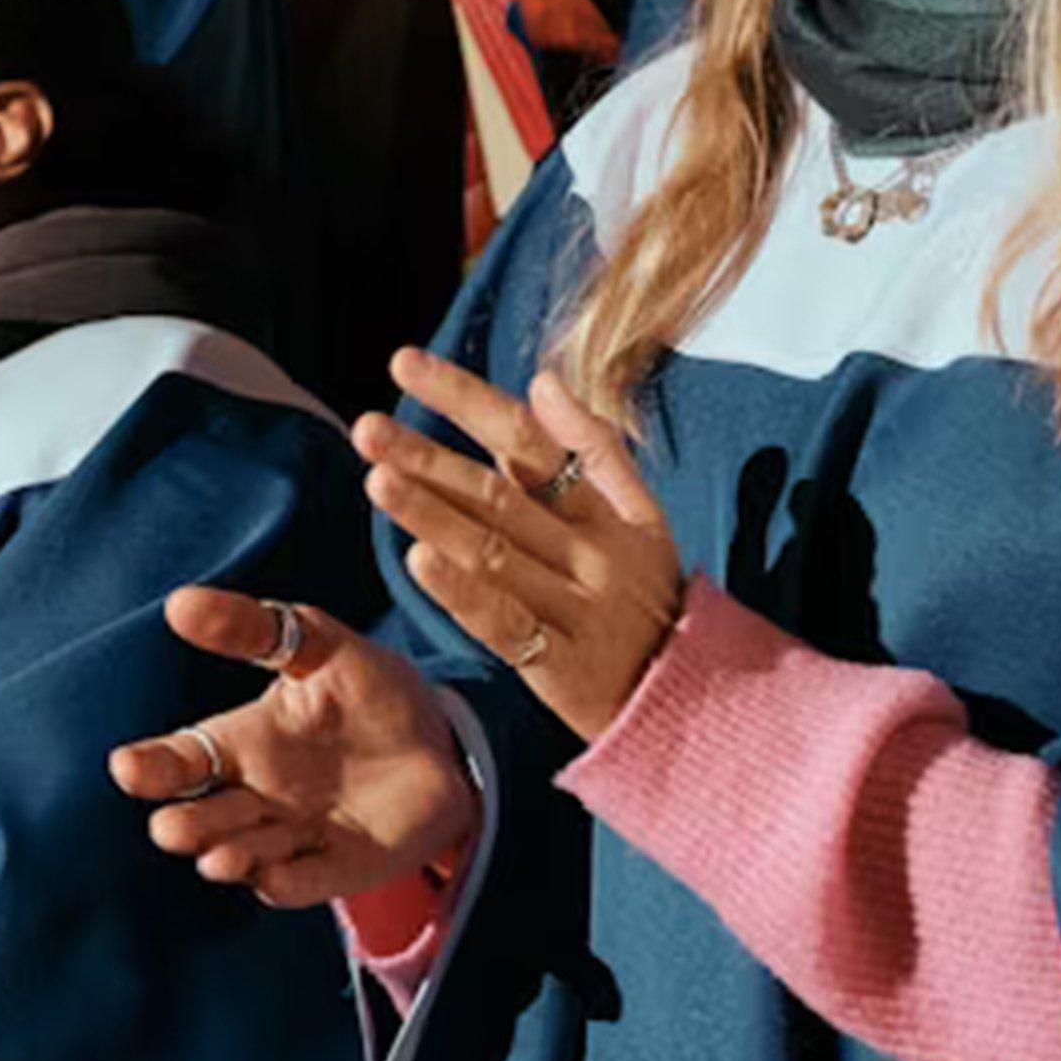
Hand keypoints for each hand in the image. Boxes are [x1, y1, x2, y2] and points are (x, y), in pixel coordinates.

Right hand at [107, 590, 478, 907]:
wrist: (446, 739)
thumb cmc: (370, 688)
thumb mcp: (318, 645)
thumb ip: (251, 628)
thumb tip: (178, 603)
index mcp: (244, 743)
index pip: (184, 759)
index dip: (152, 767)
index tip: (125, 767)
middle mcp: (259, 796)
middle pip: (206, 817)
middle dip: (188, 825)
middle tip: (171, 827)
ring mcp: (297, 836)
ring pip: (248, 854)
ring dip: (232, 856)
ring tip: (220, 857)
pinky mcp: (340, 867)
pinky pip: (304, 883)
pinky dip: (286, 884)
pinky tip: (270, 878)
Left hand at [357, 350, 682, 742]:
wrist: (693, 697)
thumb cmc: (648, 595)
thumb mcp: (642, 516)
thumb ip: (595, 448)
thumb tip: (544, 379)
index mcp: (605, 509)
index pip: (527, 439)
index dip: (464, 399)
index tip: (404, 362)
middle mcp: (589, 554)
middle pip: (499, 495)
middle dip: (428, 458)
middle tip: (368, 429)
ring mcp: (575, 610)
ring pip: (493, 553)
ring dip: (432, 515)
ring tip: (376, 479)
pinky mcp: (559, 666)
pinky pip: (504, 623)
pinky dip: (462, 592)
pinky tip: (417, 561)